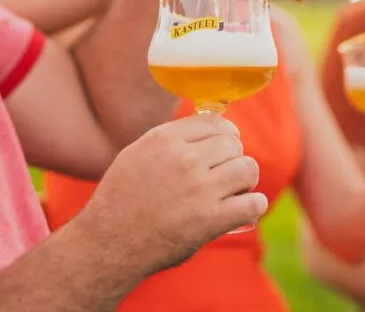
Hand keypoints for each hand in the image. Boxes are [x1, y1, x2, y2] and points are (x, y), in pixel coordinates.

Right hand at [73, 114, 266, 277]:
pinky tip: (246, 208)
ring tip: (236, 191)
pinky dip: (254, 205)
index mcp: (165, 139)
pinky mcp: (211, 220)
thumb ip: (169, 140)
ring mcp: (200, 189)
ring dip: (246, 180)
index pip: (215, 122)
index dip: (226, 134)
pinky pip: (253, 203)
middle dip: (234, 157)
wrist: (110, 243)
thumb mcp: (136, 154)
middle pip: (234, 144)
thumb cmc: (121, 199)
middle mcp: (184, 159)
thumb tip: (203, 128)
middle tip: (227, 174)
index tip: (227, 146)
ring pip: (248, 168)